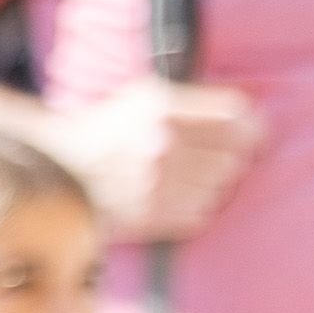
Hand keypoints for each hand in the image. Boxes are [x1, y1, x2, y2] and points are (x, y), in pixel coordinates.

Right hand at [58, 78, 265, 242]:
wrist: (62, 168)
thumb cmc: (110, 127)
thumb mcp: (145, 96)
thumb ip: (193, 101)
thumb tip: (248, 115)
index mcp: (161, 107)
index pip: (234, 115)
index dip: (250, 123)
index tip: (251, 128)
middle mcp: (162, 146)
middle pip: (234, 156)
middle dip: (232, 155)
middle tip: (218, 153)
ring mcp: (158, 185)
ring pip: (221, 188)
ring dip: (214, 182)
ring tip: (191, 173)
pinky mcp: (153, 217)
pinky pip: (202, 213)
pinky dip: (197, 205)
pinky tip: (178, 194)